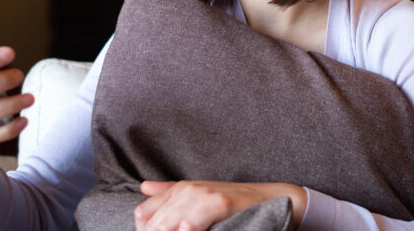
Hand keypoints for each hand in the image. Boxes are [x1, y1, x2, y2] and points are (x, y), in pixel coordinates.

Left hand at [134, 180, 306, 230]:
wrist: (270, 198)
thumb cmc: (234, 202)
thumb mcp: (200, 195)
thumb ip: (170, 192)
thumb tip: (144, 187)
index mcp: (179, 189)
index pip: (142, 214)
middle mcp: (186, 190)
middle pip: (152, 223)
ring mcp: (201, 195)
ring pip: (165, 226)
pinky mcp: (217, 203)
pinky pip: (188, 225)